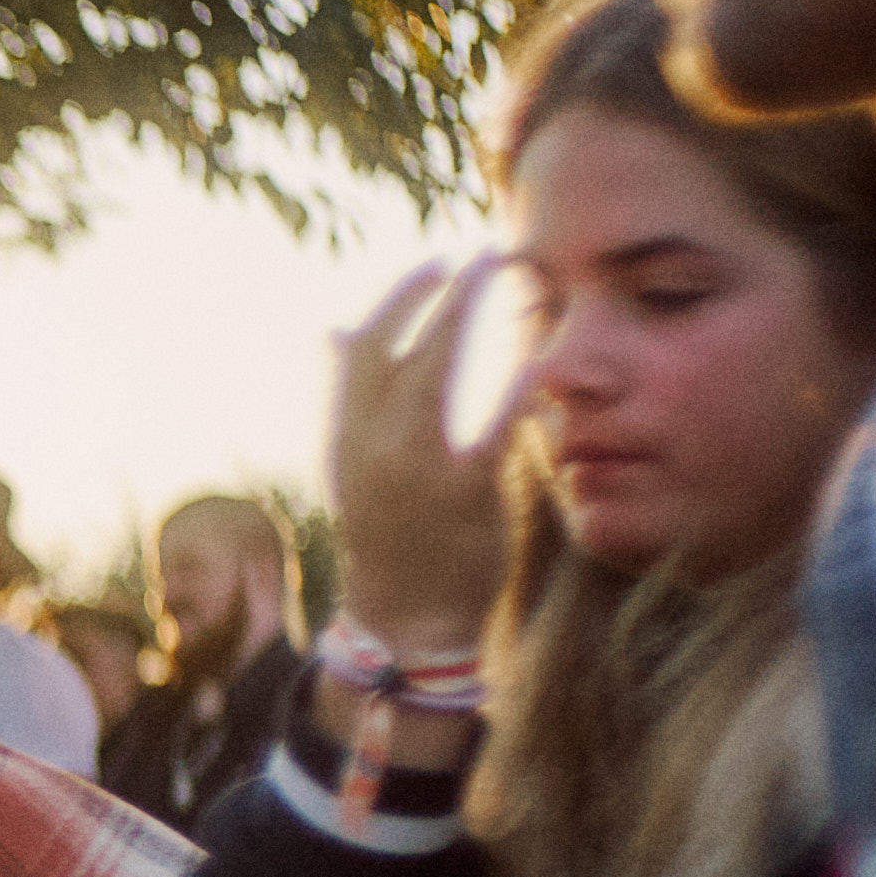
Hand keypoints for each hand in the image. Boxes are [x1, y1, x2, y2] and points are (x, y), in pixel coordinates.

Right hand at [322, 253, 521, 660]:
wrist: (405, 619)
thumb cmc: (390, 534)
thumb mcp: (354, 465)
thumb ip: (355, 398)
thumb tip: (336, 330)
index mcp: (345, 437)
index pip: (362, 351)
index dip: (398, 301)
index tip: (432, 266)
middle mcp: (369, 447)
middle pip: (396, 349)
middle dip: (439, 294)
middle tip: (480, 257)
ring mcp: (412, 468)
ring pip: (433, 372)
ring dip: (468, 316)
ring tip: (504, 278)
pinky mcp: (461, 492)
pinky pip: (491, 427)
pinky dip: (515, 388)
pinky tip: (539, 358)